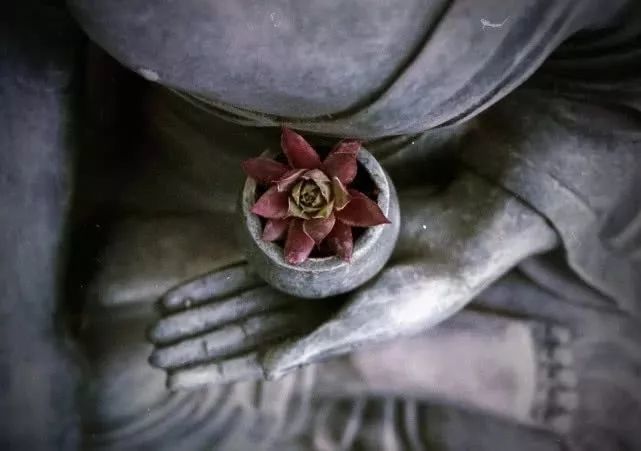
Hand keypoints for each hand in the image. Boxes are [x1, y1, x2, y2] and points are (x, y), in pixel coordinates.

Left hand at [148, 171, 558, 388]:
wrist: (445, 244)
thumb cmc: (415, 293)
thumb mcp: (363, 323)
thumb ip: (313, 345)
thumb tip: (263, 371)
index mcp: (316, 338)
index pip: (252, 358)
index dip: (212, 367)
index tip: (173, 376)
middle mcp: (301, 312)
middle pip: (235, 329)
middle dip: (195, 339)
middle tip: (153, 349)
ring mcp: (298, 282)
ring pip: (234, 300)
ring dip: (198, 312)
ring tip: (159, 322)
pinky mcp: (301, 250)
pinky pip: (248, 267)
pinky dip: (217, 277)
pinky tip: (189, 287)